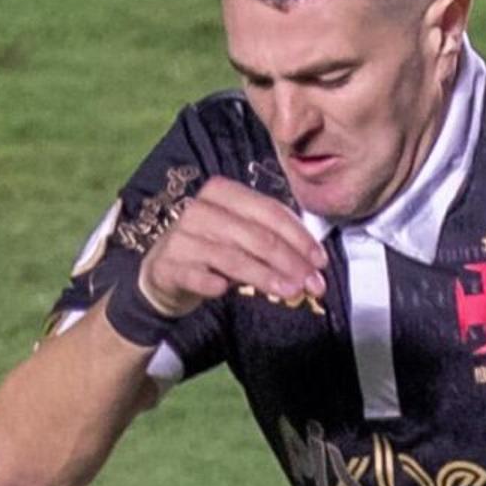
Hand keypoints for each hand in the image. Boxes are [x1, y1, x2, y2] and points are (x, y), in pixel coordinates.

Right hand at [135, 178, 326, 317]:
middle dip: (291, 262)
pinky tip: (226, 291)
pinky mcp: (169, 265)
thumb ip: (274, 241)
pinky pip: (198, 275)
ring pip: (233, 257)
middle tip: (314, 285)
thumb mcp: (244, 239)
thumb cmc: (214, 252)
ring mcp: (183, 236)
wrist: (165, 274)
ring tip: (291, 293)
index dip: (300, 237)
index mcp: (224, 192)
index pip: (270, 211)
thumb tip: (313, 263)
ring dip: (266, 276)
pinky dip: (213, 284)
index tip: (321, 262)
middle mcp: (201, 208)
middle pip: (257, 236)